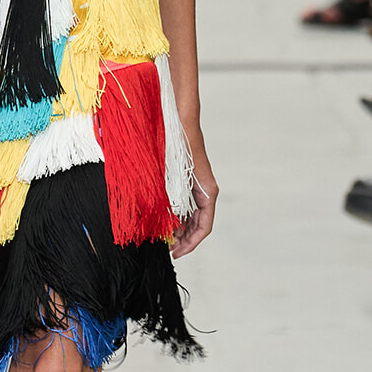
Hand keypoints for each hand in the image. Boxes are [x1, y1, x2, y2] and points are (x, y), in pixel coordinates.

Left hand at [172, 125, 216, 256]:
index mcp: (207, 192)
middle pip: (199, 224)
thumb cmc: (176, 145)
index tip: (176, 253)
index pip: (204, 227)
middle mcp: (206, 191)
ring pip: (193, 215)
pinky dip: (177, 214)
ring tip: (164, 236)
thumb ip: (169, 202)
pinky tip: (164, 219)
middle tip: (167, 248)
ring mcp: (198, 185)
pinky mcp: (189, 180)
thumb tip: (164, 227)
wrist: (179, 119)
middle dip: (184, 238)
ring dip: (180, 227)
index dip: (191, 244)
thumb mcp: (169, 178)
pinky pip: (187, 204)